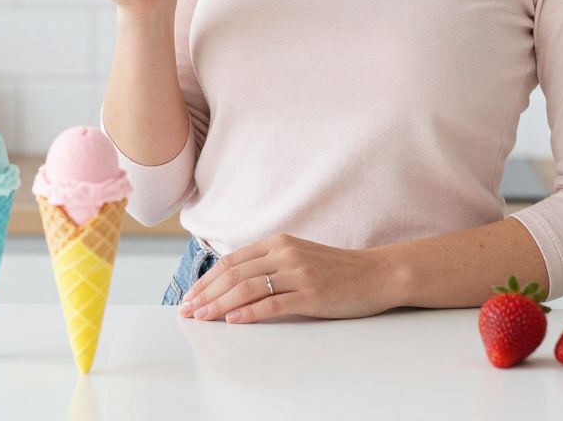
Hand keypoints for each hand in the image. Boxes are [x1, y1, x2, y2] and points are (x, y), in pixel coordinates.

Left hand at [178, 233, 391, 324]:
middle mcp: (285, 253)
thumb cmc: (336, 270)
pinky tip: (233, 320)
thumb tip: (234, 284)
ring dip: (219, 304)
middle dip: (206, 293)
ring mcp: (298, 273)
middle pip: (235, 274)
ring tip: (202, 317)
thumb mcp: (298, 257)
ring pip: (248, 288)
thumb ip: (270, 264)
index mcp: (278, 243)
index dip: (207, 279)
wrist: (375, 273)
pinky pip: (273, 303)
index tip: (190, 296)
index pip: (232, 261)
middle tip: (188, 310)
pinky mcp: (311, 294)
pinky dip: (249, 313)